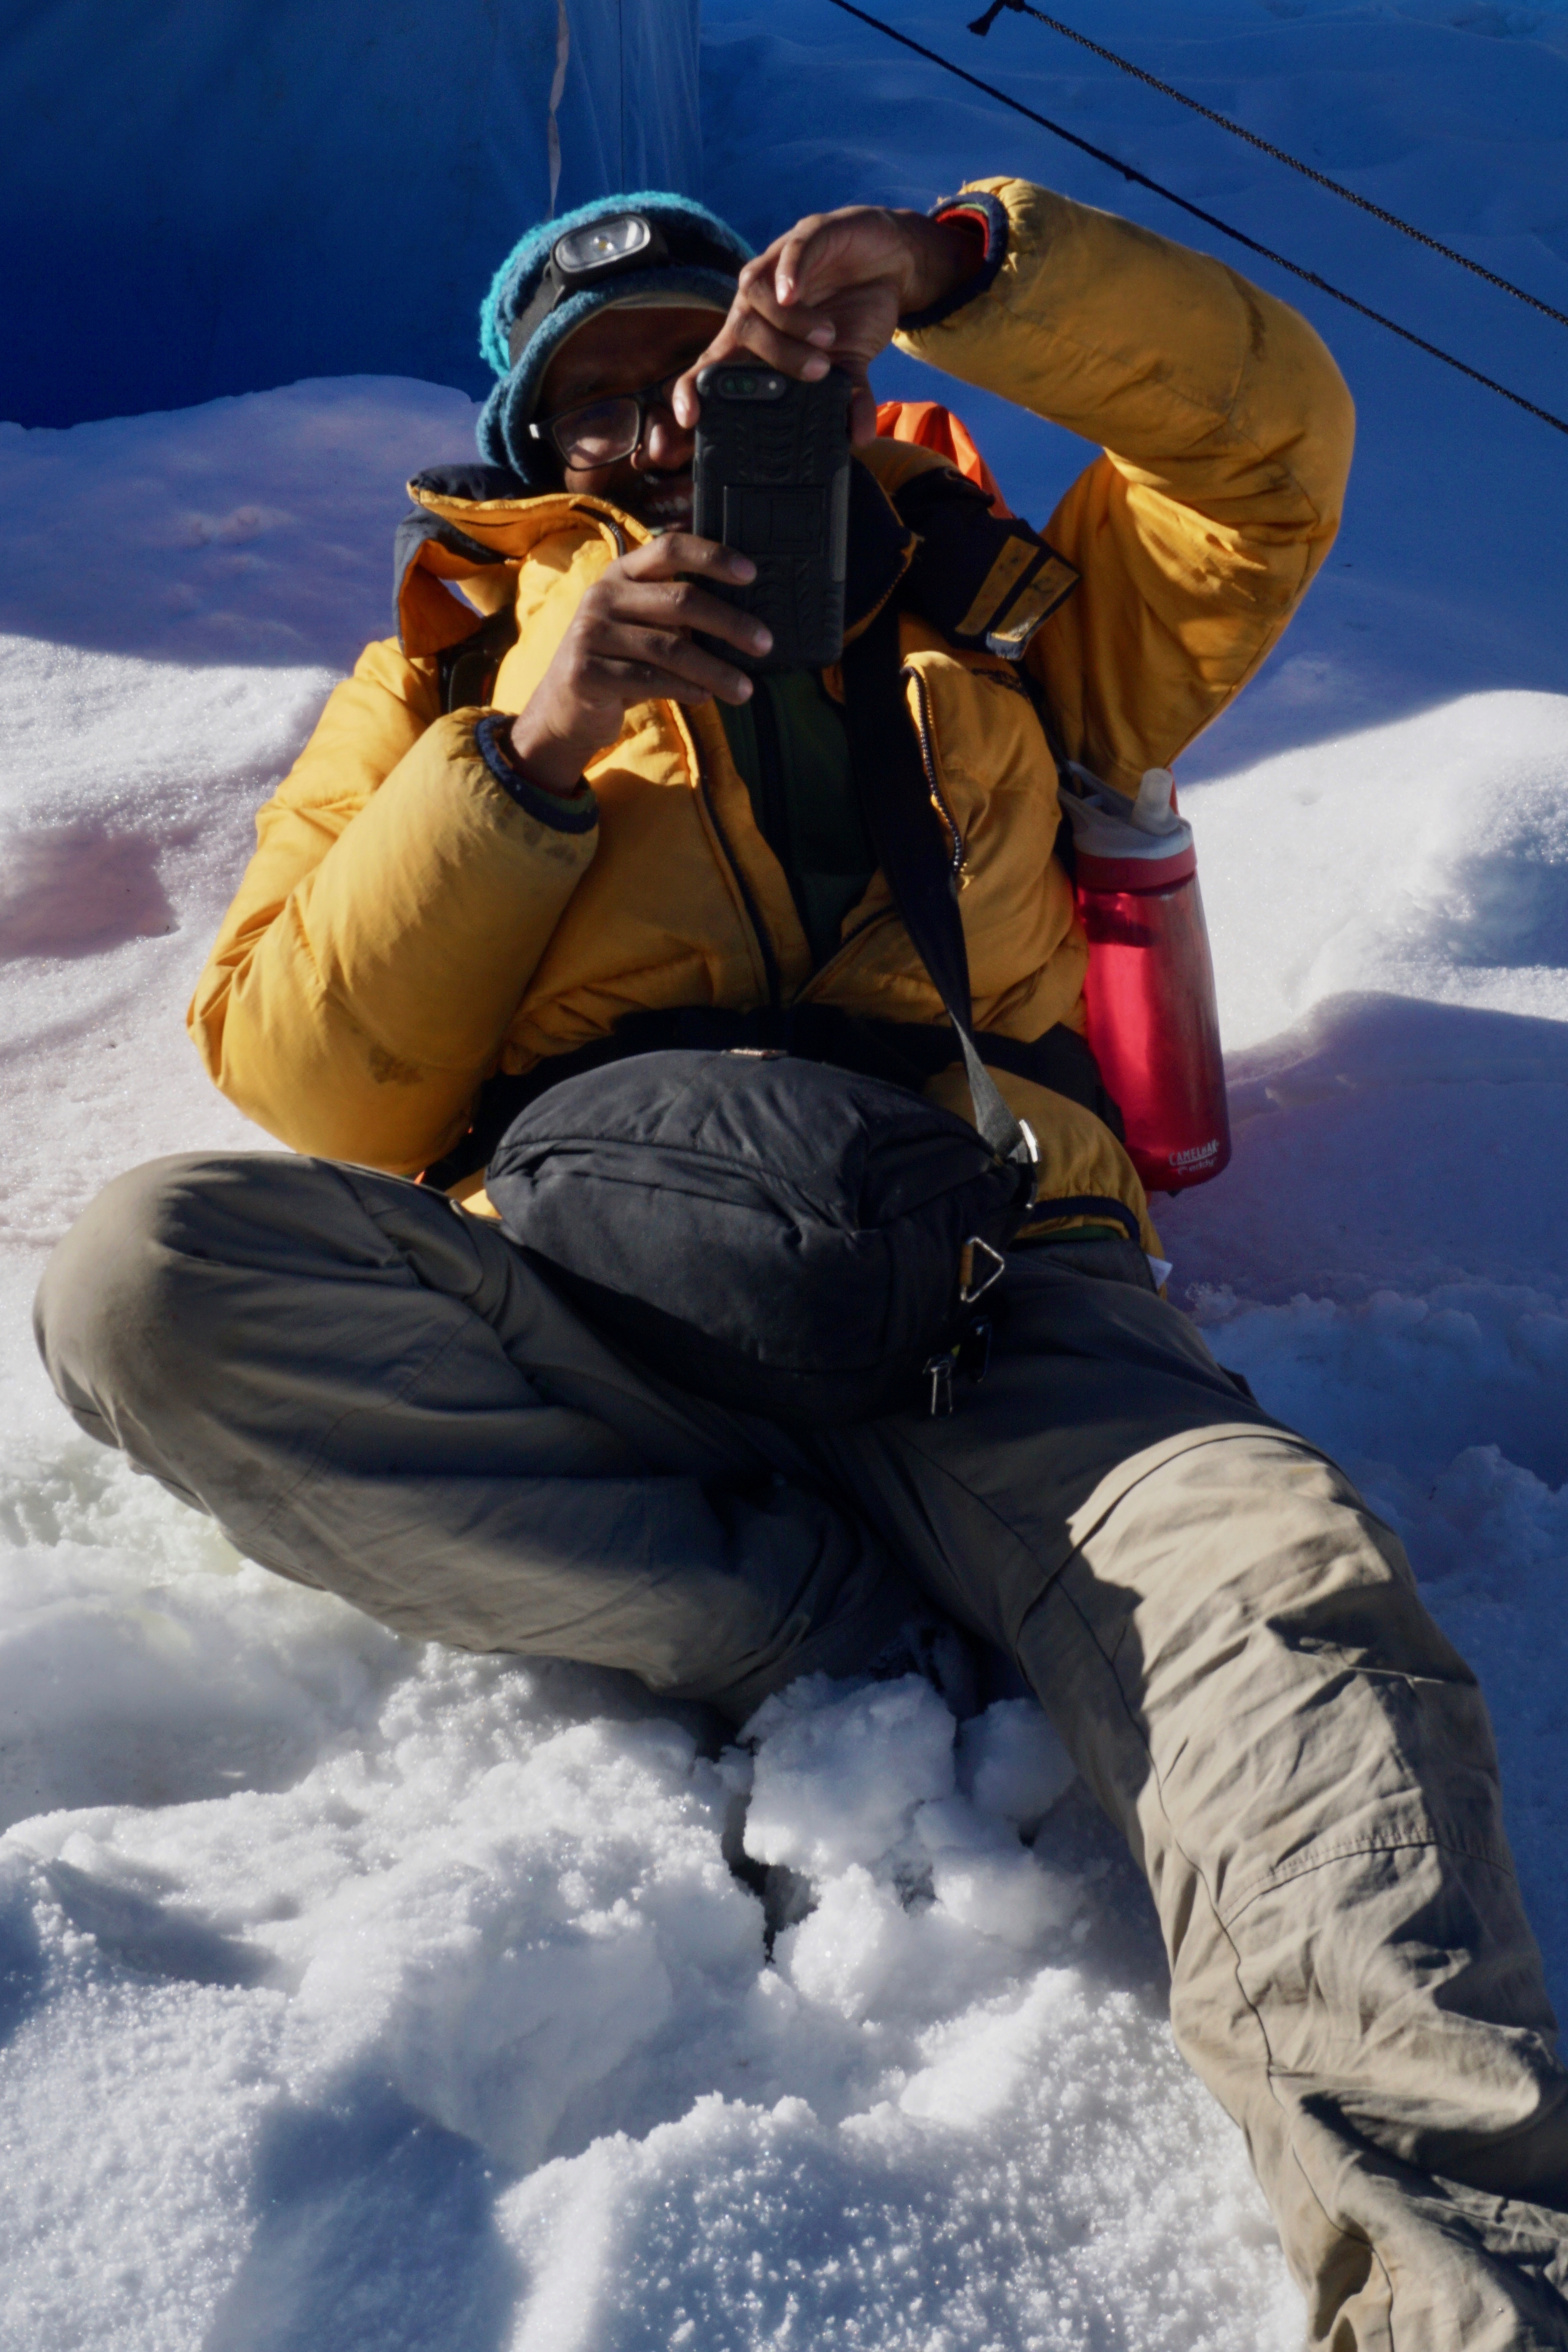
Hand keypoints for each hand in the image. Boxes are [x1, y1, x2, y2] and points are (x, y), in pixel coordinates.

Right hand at [506, 533, 769, 793]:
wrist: (564, 708)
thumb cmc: (618, 662)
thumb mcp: (641, 626)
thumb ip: (675, 613)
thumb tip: (743, 619)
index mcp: (620, 574)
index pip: (669, 549)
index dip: (712, 556)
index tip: (751, 573)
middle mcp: (602, 596)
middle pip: (680, 601)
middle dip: (729, 623)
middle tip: (764, 643)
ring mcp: (591, 634)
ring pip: (670, 648)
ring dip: (715, 670)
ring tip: (744, 689)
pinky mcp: (586, 672)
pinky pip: (650, 680)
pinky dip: (686, 689)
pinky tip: (706, 697)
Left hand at [673, 207, 985, 445]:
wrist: (889, 262)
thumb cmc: (856, 314)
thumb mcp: (852, 362)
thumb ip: (849, 396)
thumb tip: (859, 436)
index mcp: (758, 339)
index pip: (713, 364)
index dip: (693, 389)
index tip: (689, 418)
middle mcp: (756, 302)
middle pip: (740, 330)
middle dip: (776, 355)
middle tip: (817, 370)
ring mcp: (777, 266)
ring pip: (756, 292)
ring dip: (789, 322)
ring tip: (827, 338)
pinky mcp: (807, 234)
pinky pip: (788, 254)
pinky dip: (787, 274)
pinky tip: (793, 294)